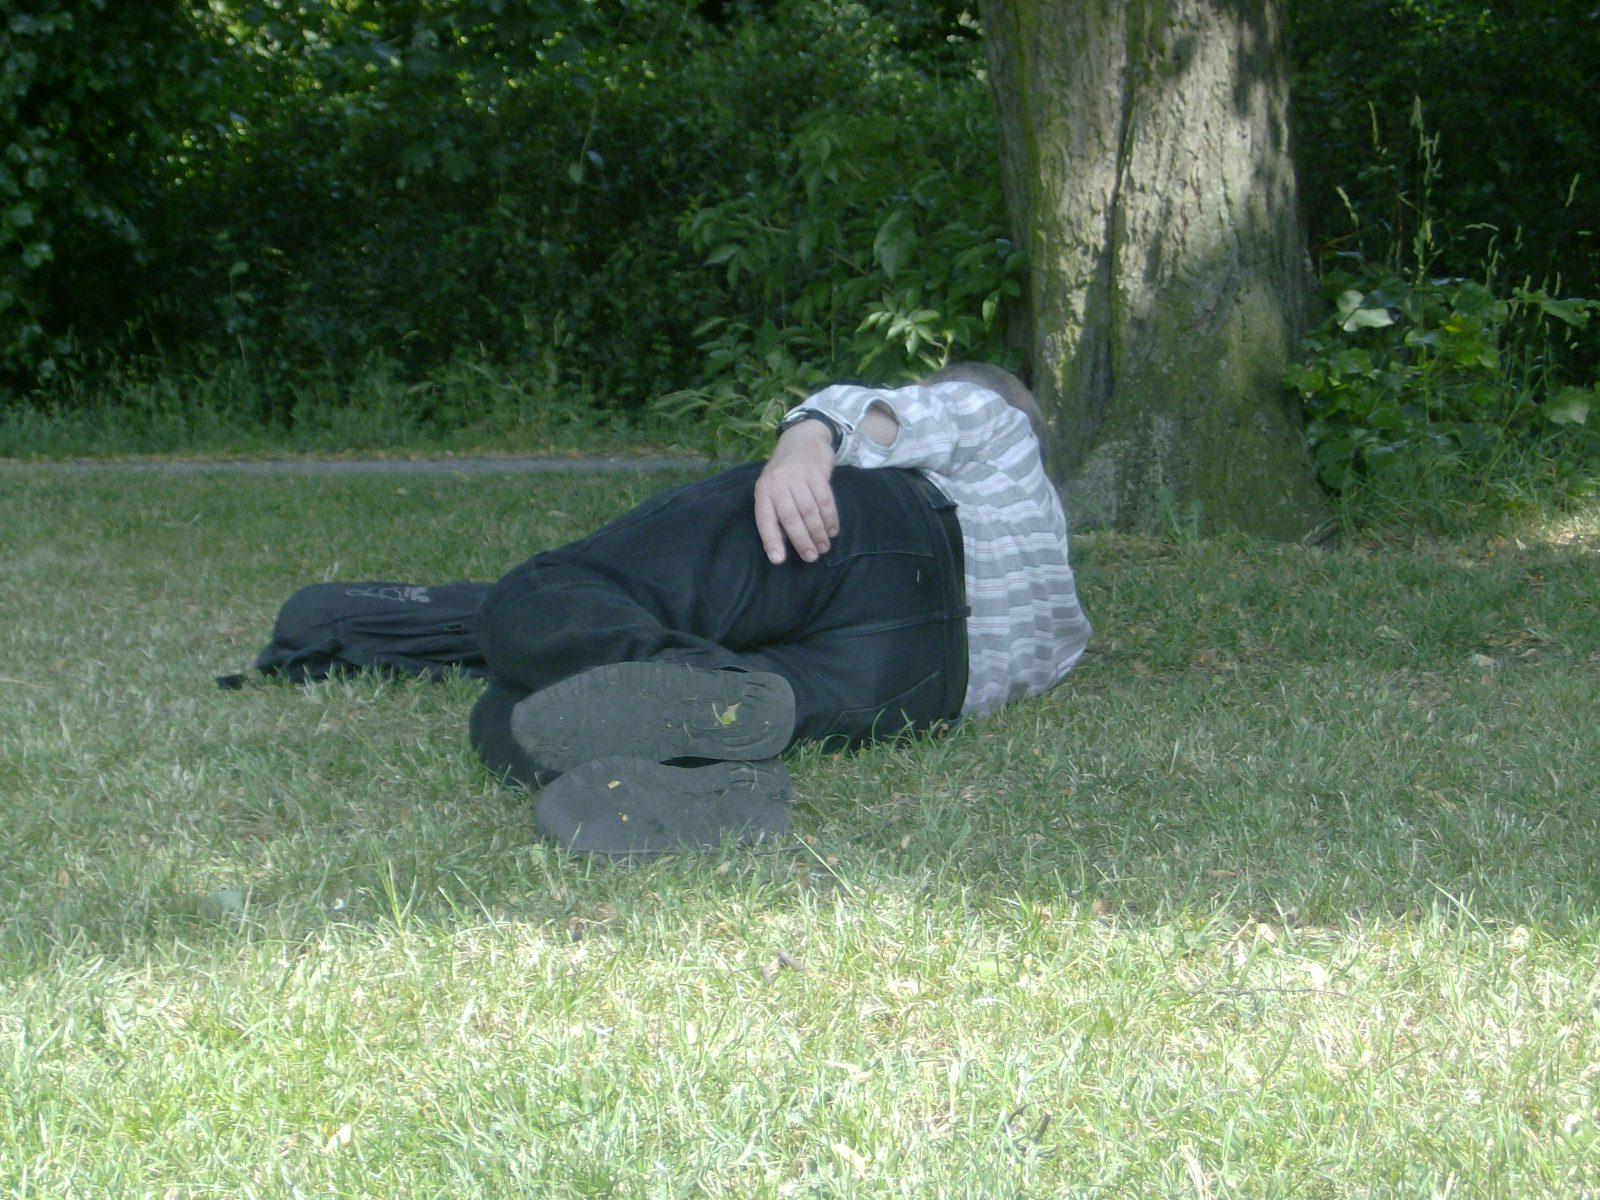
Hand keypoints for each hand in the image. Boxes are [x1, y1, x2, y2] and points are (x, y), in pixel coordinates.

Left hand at [754, 418, 839, 563]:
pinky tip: (832, 530)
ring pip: (809, 510)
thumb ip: (776, 514)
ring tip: (823, 547)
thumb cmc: (786, 474)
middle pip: (790, 517)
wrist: (802, 440)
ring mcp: (797, 476)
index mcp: (763, 490)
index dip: (771, 540)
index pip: (764, 519)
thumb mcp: (774, 490)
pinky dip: (830, 518)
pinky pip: (825, 500)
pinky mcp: (816, 472)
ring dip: (818, 532)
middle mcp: (777, 482)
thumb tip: (780, 548)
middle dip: (802, 540)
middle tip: (812, 557)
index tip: (778, 560)